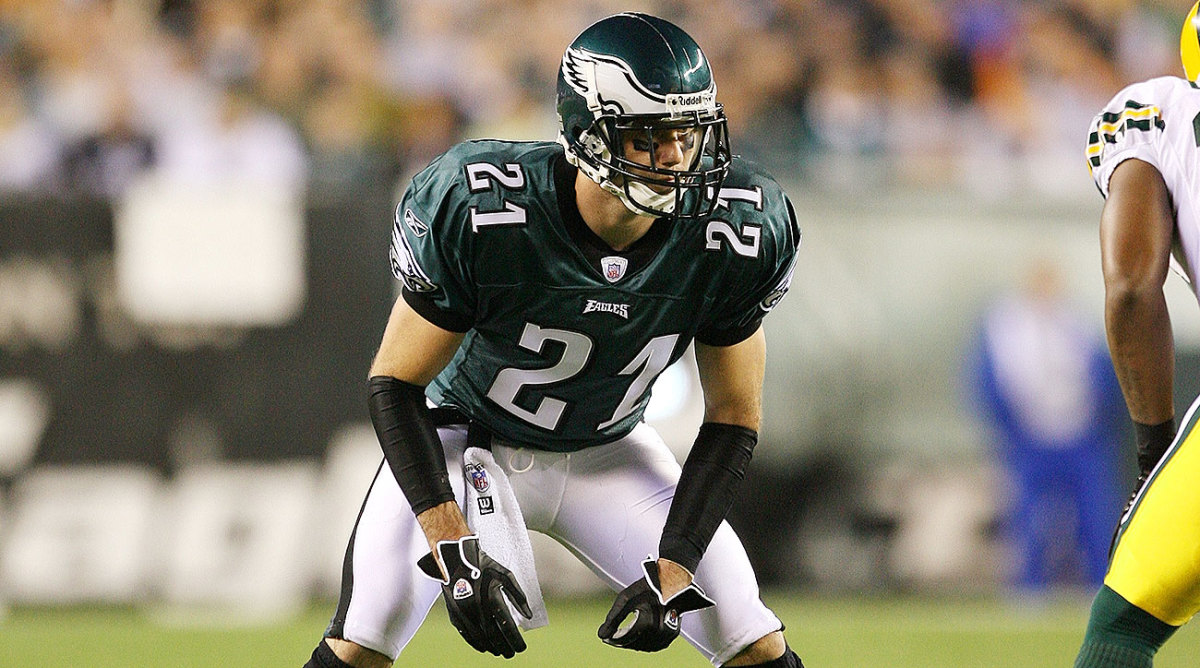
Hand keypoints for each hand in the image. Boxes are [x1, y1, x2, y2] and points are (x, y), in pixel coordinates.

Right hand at [417, 535, 532, 657]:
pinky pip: (467, 634)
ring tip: (500, 652)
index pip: (507, 627)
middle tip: (512, 653)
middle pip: (494, 636)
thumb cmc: (484, 565)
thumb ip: (518, 596)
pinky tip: (484, 647)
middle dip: (505, 647)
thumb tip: (529, 615)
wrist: (455, 558)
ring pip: (481, 638)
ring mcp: (465, 613)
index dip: (515, 640)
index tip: (522, 648)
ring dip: (492, 647)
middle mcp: (478, 609)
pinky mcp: (455, 614)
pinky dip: (476, 643)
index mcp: (493, 598)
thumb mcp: (506, 575)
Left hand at [597, 558, 714, 651]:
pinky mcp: (672, 634)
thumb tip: (601, 634)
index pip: (625, 639)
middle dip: (622, 642)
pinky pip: (656, 645)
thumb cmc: (648, 587)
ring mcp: (667, 634)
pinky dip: (646, 644)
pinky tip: (638, 638)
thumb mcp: (626, 599)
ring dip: (633, 644)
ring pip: (645, 647)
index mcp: (647, 622)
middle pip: (634, 644)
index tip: (605, 638)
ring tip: (624, 638)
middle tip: (612, 637)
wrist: (671, 582)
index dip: (612, 640)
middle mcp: (659, 631)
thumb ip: (612, 618)